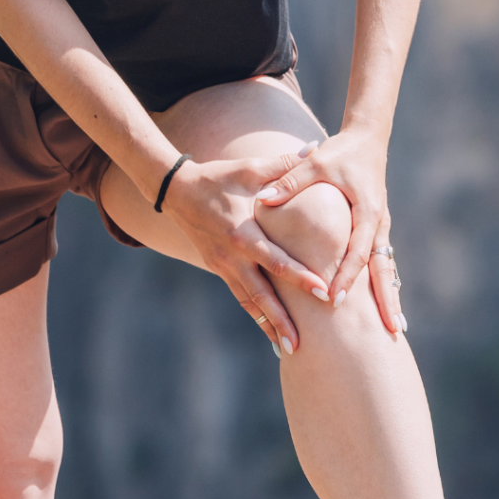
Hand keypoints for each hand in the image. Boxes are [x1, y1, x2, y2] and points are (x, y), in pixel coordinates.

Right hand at [162, 154, 328, 352]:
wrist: (177, 192)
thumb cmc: (218, 178)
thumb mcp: (249, 170)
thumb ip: (284, 165)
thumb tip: (316, 149)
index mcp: (243, 234)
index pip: (276, 260)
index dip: (299, 277)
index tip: (321, 292)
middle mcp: (232, 257)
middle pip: (261, 296)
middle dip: (281, 321)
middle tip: (301, 344)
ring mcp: (223, 268)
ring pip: (250, 304)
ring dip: (268, 328)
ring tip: (288, 350)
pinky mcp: (219, 271)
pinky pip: (241, 298)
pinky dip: (257, 317)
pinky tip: (272, 333)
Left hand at [255, 128, 405, 334]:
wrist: (368, 137)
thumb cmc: (341, 151)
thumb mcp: (315, 163)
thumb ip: (290, 181)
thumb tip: (263, 199)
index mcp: (367, 211)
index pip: (357, 251)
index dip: (346, 277)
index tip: (336, 301)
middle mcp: (378, 224)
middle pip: (383, 269)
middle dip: (387, 300)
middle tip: (392, 330)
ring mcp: (381, 229)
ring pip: (387, 270)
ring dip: (391, 299)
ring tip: (397, 329)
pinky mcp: (377, 231)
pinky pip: (381, 264)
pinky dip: (384, 287)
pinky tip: (386, 309)